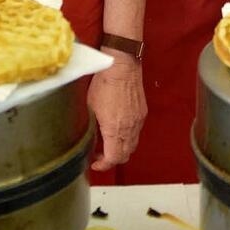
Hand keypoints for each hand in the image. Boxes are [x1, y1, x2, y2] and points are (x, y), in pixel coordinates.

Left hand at [87, 53, 145, 170]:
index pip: (113, 158)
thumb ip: (90, 126)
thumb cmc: (104, 82)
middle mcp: (130, 128)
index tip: (94, 163)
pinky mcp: (142, 113)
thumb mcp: (90, 106)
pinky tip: (117, 129)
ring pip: (132, 145)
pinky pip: (136, 133)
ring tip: (107, 143)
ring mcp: (138, 120)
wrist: (122, 64)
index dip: (103, 165)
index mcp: (115, 129)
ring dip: (121, 148)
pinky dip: (127, 137)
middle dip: (112, 159)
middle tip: (98, 155)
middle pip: (125, 155)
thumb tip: (87, 137)